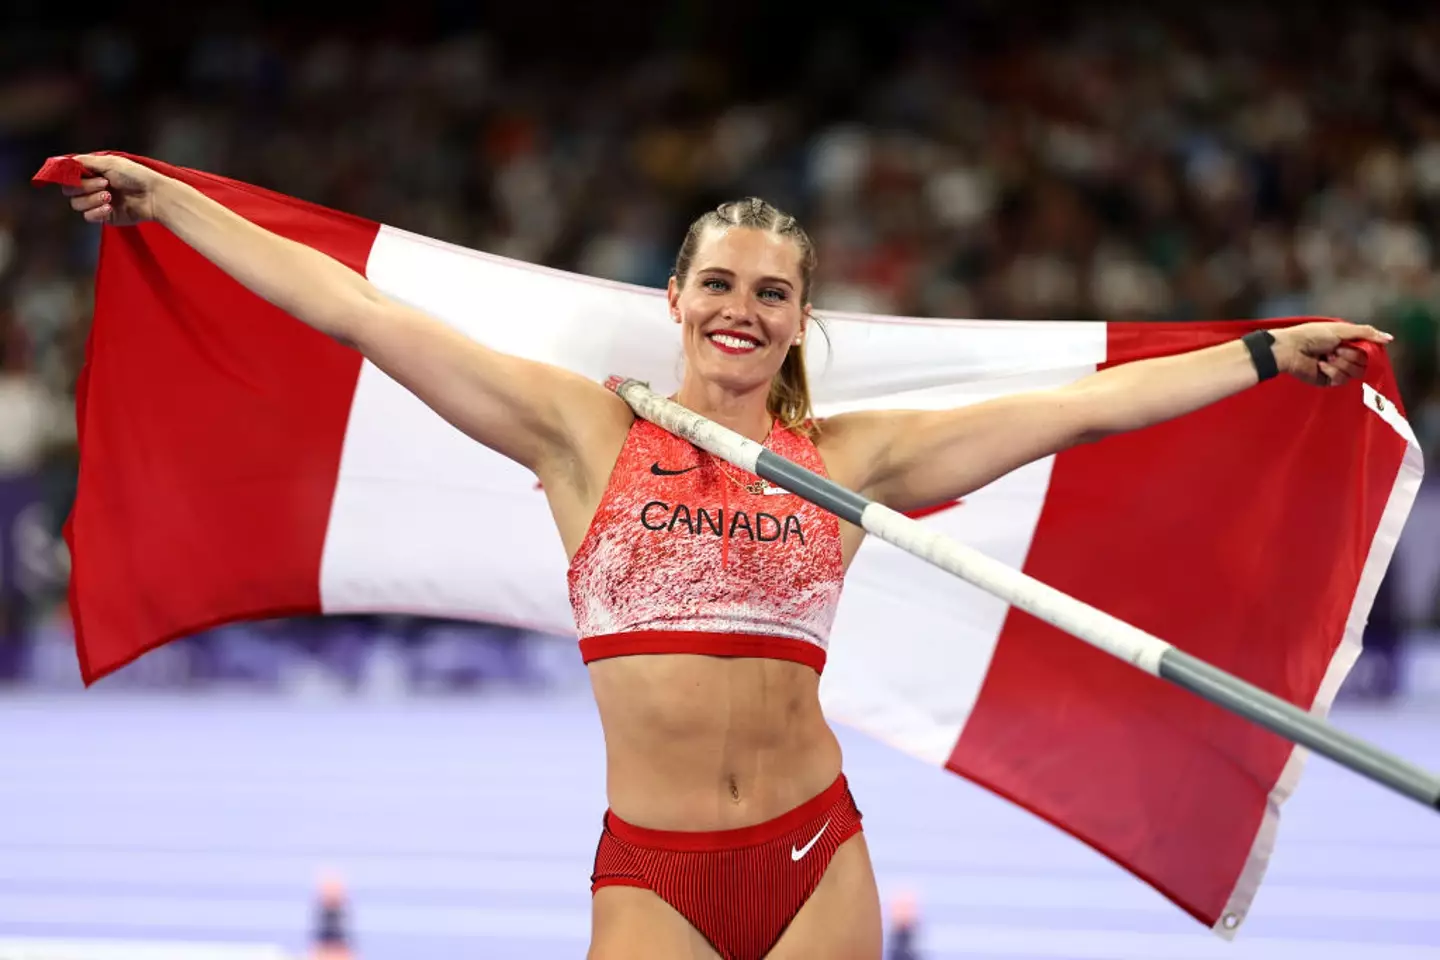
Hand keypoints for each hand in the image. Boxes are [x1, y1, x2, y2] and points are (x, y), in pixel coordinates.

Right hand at [60, 154, 164, 226]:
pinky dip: (96, 212)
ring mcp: (98, 202)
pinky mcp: (105, 216)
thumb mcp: (110, 162)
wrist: (154, 196)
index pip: (69, 175)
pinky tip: (110, 208)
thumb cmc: (136, 176)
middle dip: (84, 187)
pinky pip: (88, 217)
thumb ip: (86, 162)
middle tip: (105, 183)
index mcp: (93, 172)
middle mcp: (92, 187)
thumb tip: (65, 160)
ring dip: (92, 199)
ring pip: (77, 204)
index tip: (75, 176)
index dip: (68, 176)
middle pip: (69, 190)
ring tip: (110, 196)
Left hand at [1272, 321, 1392, 387]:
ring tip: (1326, 356)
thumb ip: (1367, 333)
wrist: (1291, 349)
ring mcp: (1337, 369)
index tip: (1359, 346)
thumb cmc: (1313, 335)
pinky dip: (1331, 371)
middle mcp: (1345, 356)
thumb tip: (1390, 338)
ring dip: (1340, 363)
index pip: (1369, 351)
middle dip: (1350, 355)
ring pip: (1354, 373)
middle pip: (1364, 363)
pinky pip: (1341, 380)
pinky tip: (1320, 365)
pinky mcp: (1328, 381)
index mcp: (1348, 342)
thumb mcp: (1342, 329)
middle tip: (1335, 349)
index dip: (1366, 350)